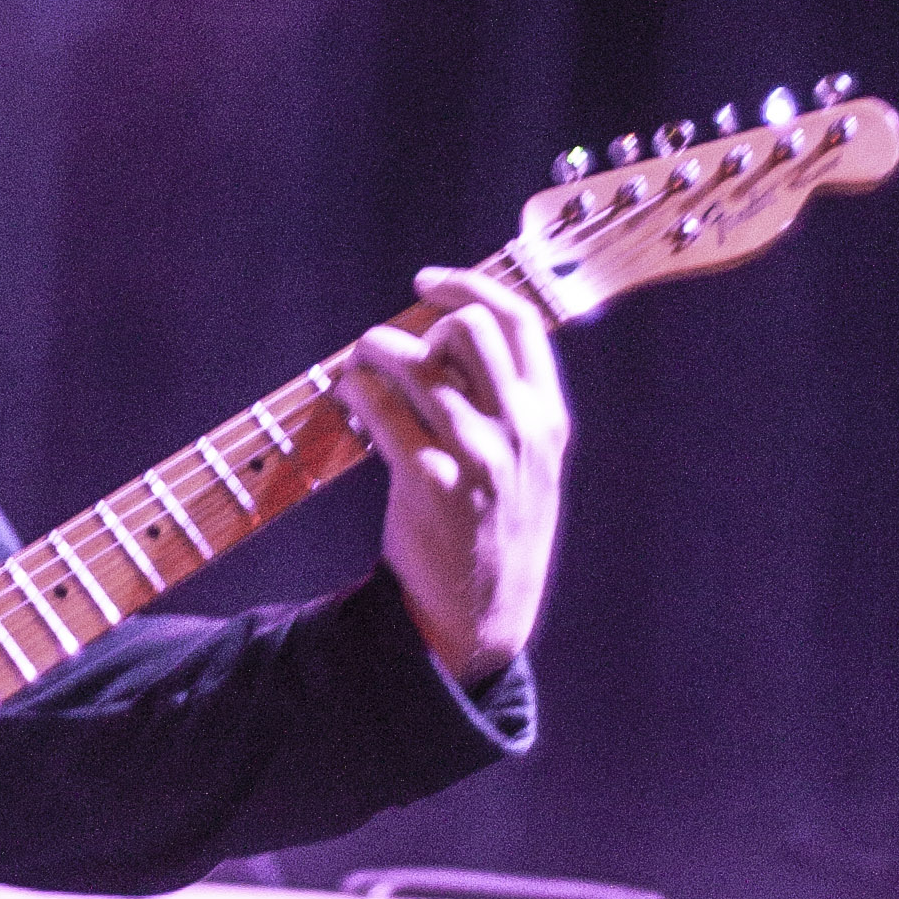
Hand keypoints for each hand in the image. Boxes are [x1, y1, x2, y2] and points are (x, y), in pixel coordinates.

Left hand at [340, 263, 570, 689]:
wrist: (480, 617)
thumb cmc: (494, 531)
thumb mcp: (528, 466)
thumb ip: (504, 404)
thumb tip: (446, 334)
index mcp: (549, 421)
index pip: (520, 321)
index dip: (469, 286)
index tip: (427, 281)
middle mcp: (521, 432)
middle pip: (469, 329)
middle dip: (419, 325)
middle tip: (391, 352)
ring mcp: (479, 457)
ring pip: (417, 361)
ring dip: (374, 352)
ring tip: (358, 370)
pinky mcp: (432, 483)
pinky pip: (383, 409)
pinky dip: (357, 391)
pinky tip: (348, 398)